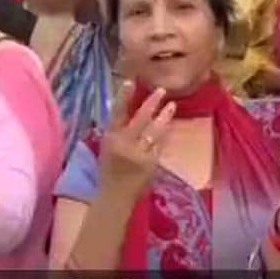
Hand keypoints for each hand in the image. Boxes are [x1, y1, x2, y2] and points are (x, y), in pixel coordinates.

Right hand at [100, 81, 176, 196]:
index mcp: (110, 138)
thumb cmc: (110, 171)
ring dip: (164, 118)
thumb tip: (128, 110)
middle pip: (140, 119)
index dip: (123, 97)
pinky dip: (165, 136)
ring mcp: (139, 154)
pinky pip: (160, 146)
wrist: (116, 197)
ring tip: (172, 106)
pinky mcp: (151, 164)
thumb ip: (117, 131)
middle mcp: (124, 144)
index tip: (130, 81)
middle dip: (151, 104)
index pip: (116, 113)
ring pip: (154, 132)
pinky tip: (170, 127)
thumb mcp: (107, 148)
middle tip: (162, 91)